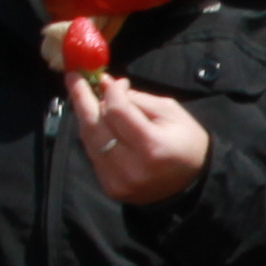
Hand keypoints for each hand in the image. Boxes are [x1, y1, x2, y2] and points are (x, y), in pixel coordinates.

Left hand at [70, 72, 213, 207]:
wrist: (191, 185)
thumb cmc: (186, 142)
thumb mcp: (170, 112)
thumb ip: (136, 98)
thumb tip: (105, 84)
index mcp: (151, 146)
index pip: (117, 111)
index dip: (110, 91)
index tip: (109, 78)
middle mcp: (130, 166)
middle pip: (95, 126)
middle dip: (81, 98)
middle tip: (74, 78)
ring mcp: (117, 180)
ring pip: (89, 140)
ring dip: (84, 115)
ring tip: (81, 95)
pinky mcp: (110, 187)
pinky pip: (93, 154)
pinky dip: (92, 135)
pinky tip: (94, 121)